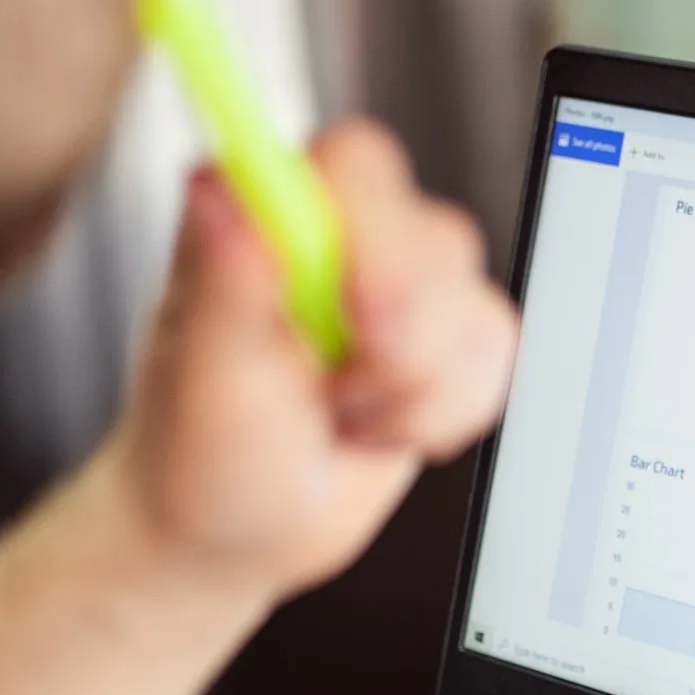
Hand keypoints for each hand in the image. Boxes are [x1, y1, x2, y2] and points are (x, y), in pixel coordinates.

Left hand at [112, 118, 518, 603]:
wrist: (240, 528)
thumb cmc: (199, 454)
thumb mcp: (202, 381)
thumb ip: (223, 283)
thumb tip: (221, 194)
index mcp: (270, 215)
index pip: (356, 165)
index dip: (380, 228)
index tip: (363, 310)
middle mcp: (342, 235)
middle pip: (437, 236)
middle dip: (406, 336)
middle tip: (343, 395)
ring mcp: (403, 286)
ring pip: (475, 306)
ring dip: (414, 391)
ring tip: (343, 417)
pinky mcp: (449, 337)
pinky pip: (495, 356)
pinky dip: (444, 414)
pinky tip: (382, 427)